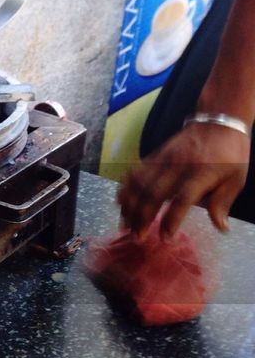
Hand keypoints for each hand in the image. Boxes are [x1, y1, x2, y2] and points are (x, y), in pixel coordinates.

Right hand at [117, 121, 250, 238]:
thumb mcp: (236, 178)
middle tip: (137, 237)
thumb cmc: (230, 153)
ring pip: (140, 184)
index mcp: (202, 174)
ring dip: (129, 206)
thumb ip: (223, 203)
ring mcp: (164, 159)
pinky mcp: (156, 155)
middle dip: (142, 217)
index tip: (165, 238)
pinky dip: (126, 188)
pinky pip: (136, 171)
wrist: (219, 120)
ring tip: (124, 224)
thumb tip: (221, 228)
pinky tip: (120, 202)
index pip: (182, 200)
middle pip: (154, 194)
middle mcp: (179, 166)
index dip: (171, 220)